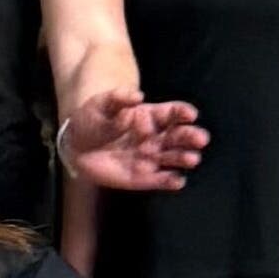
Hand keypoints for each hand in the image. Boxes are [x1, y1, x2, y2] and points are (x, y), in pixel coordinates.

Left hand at [57, 88, 206, 194]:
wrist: (77, 145)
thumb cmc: (94, 119)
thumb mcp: (101, 103)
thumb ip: (118, 98)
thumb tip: (136, 96)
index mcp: (150, 116)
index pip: (172, 113)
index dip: (183, 112)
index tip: (190, 114)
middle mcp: (156, 137)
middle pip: (178, 136)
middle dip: (191, 136)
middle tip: (200, 138)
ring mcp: (151, 157)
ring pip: (173, 158)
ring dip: (184, 158)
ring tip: (192, 158)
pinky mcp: (143, 177)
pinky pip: (160, 180)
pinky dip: (170, 181)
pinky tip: (178, 180)